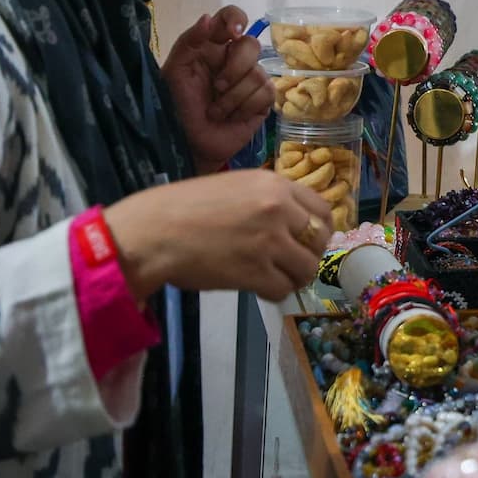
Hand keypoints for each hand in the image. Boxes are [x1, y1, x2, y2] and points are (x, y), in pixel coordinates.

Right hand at [104, 169, 331, 301]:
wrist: (153, 232)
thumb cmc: (185, 207)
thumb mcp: (236, 186)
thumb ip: (268, 199)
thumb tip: (294, 222)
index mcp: (275, 184)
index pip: (323, 209)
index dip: (319, 228)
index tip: (306, 240)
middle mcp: (279, 210)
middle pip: (320, 240)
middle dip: (308, 254)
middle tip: (289, 262)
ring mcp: (270, 242)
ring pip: (307, 268)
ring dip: (293, 277)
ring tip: (272, 276)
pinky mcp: (256, 273)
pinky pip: (283, 290)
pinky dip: (273, 292)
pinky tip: (257, 287)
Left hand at [162, 5, 271, 171]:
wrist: (188, 143)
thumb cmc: (177, 106)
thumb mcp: (175, 71)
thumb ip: (189, 41)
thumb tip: (208, 18)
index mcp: (212, 46)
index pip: (230, 17)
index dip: (236, 19)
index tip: (232, 33)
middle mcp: (234, 59)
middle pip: (251, 45)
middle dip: (234, 69)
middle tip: (216, 87)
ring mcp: (251, 79)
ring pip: (258, 73)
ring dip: (233, 97)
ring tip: (216, 111)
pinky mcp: (263, 100)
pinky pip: (266, 93)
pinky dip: (245, 107)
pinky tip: (232, 117)